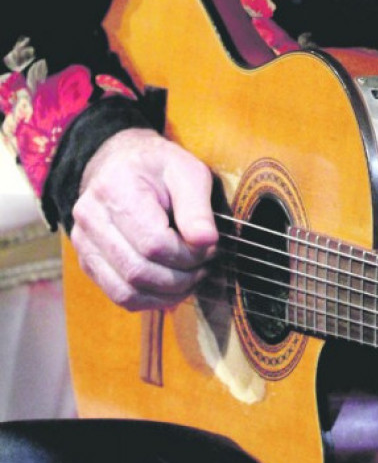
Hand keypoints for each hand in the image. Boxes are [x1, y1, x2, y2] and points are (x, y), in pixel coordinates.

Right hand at [70, 128, 217, 310]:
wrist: (121, 162)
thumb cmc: (158, 166)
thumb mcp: (187, 171)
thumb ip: (197, 208)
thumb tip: (206, 243)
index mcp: (115, 189)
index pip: (153, 244)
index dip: (187, 255)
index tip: (209, 248)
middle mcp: (91, 218)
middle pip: (138, 271)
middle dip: (180, 278)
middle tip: (204, 266)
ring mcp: (84, 243)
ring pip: (125, 292)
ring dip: (165, 295)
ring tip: (191, 279)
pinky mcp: (87, 261)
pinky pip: (117, 295)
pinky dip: (148, 300)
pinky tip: (171, 288)